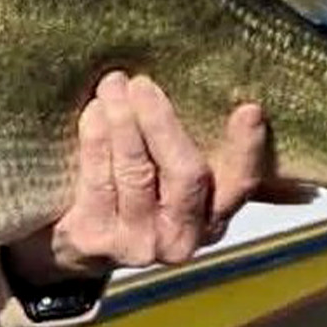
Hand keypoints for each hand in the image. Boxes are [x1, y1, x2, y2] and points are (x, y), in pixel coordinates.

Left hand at [8, 71, 298, 285]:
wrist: (78, 243)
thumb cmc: (135, 189)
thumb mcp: (171, 176)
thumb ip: (194, 144)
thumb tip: (222, 89)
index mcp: (213, 217)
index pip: (240, 185)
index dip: (246, 150)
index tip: (249, 110)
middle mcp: (183, 237)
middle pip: (185, 174)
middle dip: (163, 123)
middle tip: (143, 83)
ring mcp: (139, 243)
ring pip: (136, 173)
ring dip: (123, 121)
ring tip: (113, 86)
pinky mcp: (96, 240)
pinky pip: (98, 179)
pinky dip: (96, 138)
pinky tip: (95, 111)